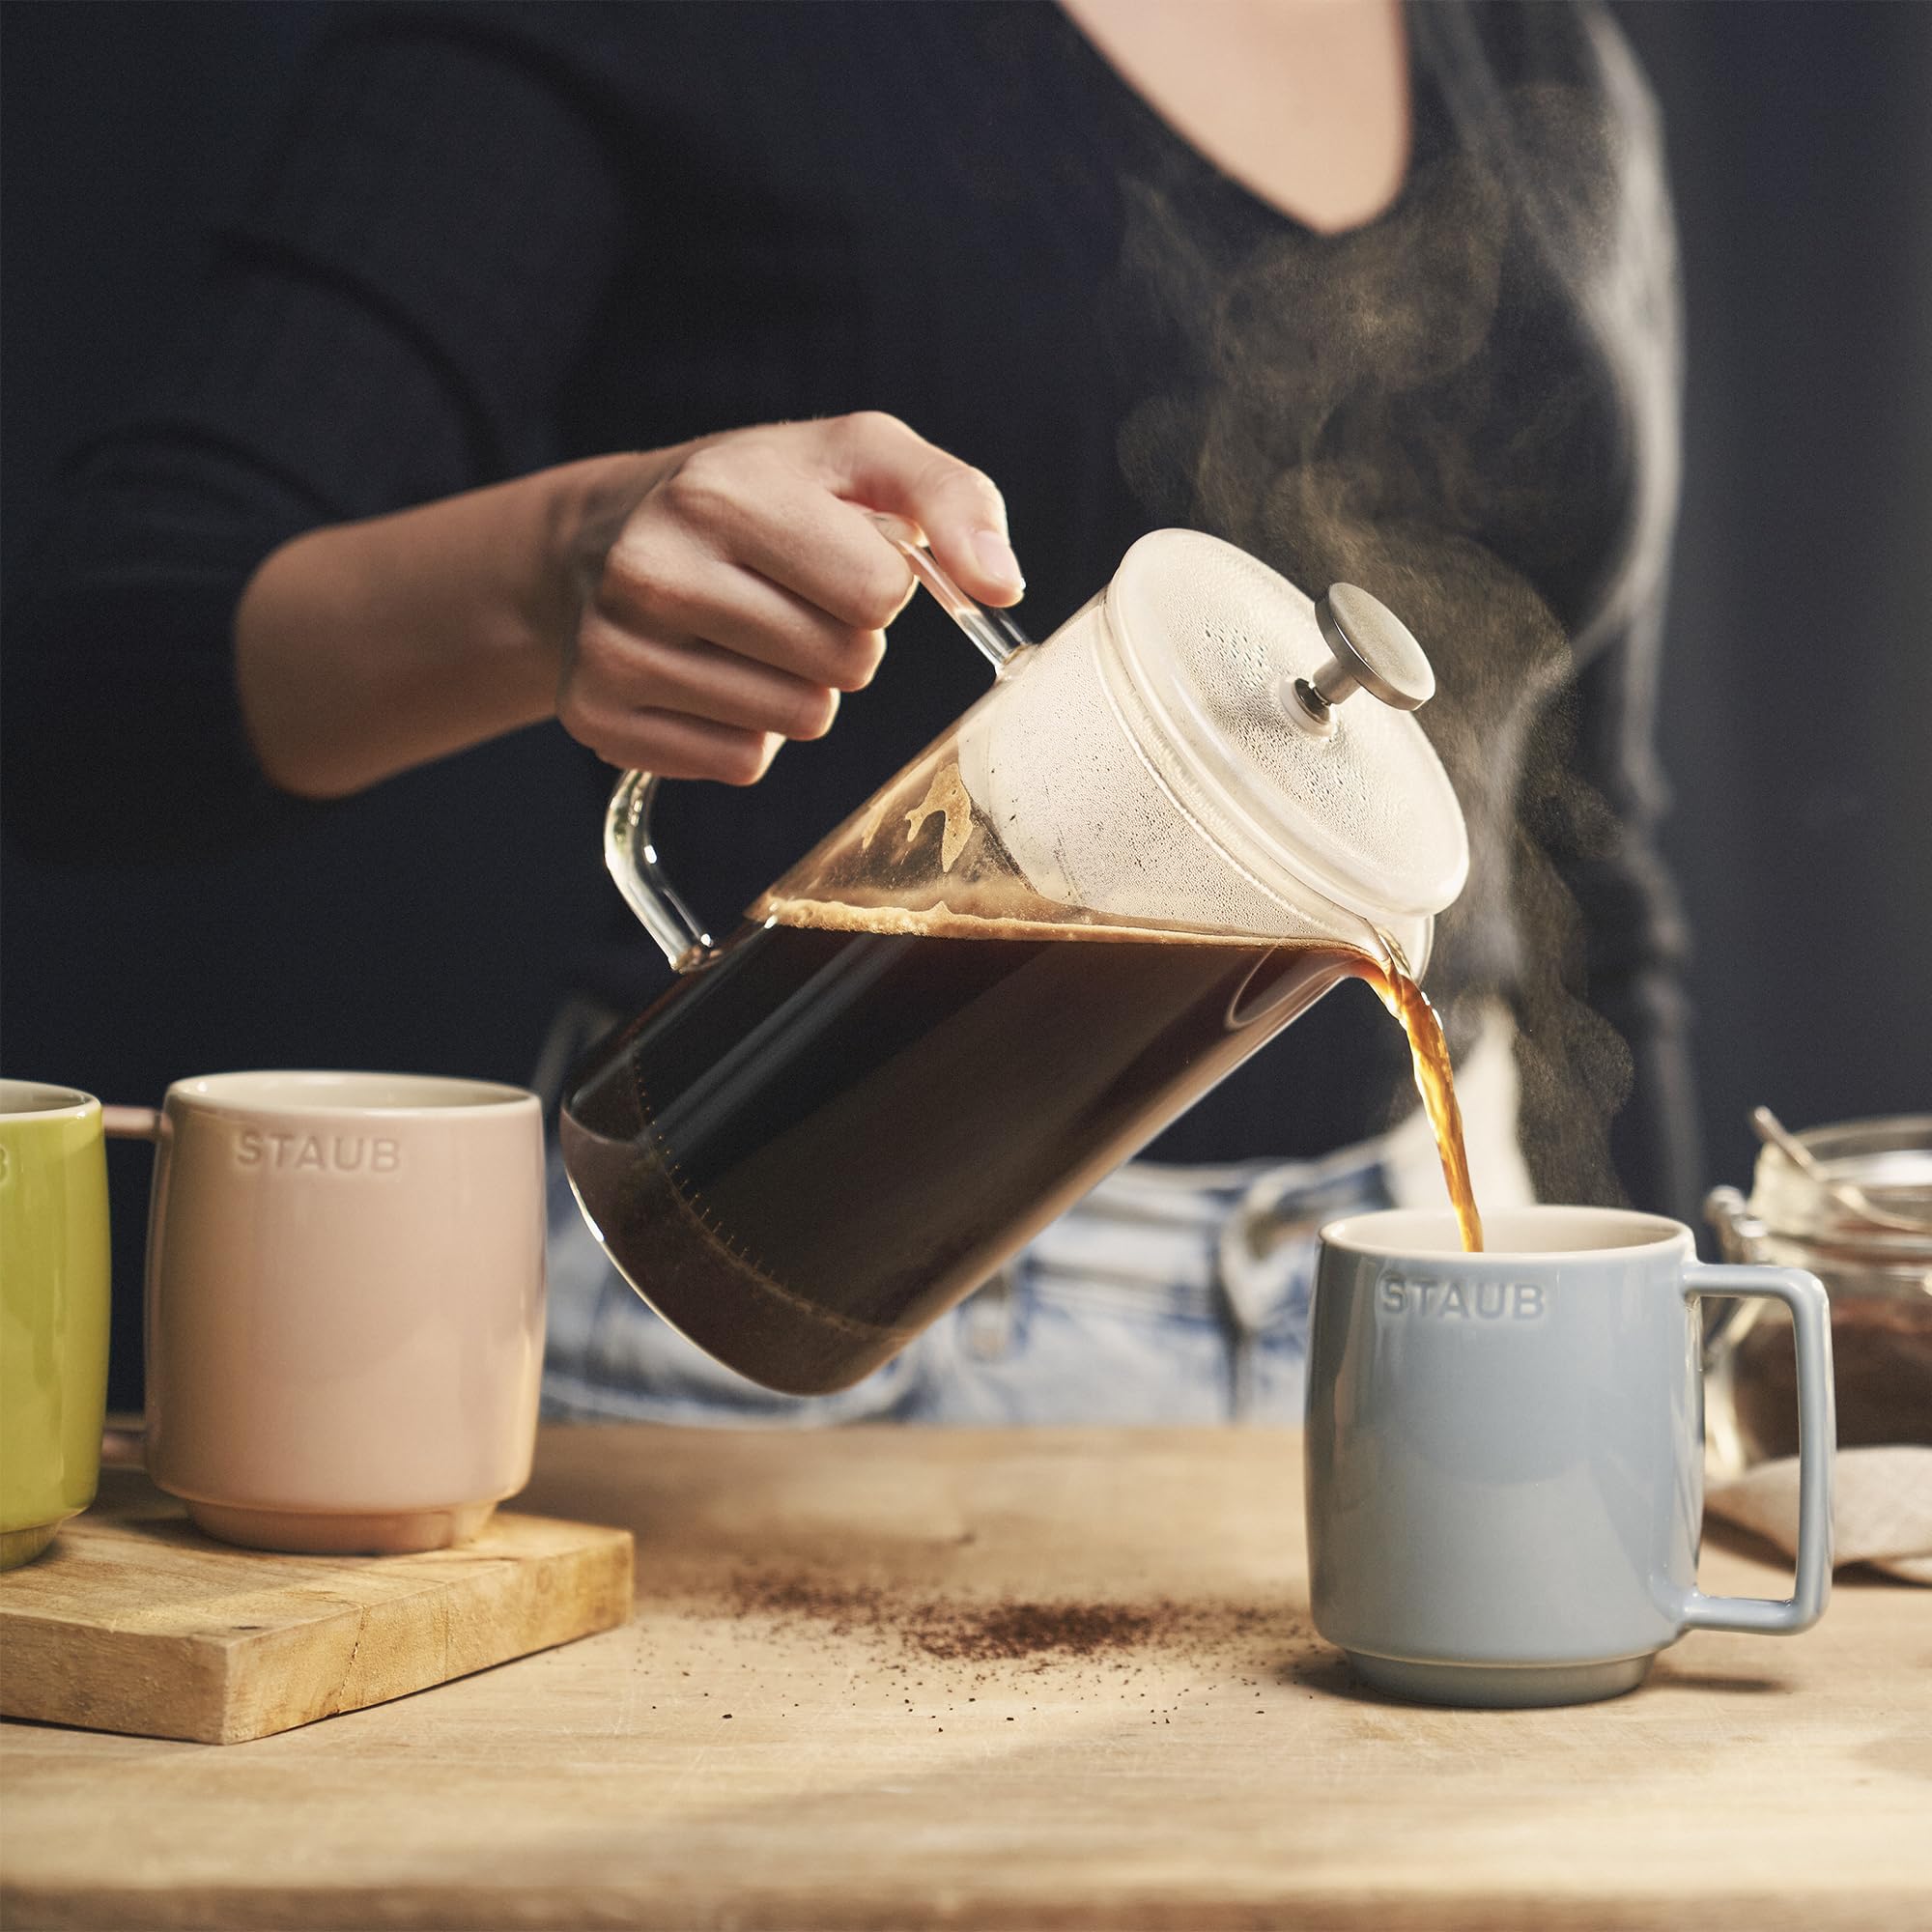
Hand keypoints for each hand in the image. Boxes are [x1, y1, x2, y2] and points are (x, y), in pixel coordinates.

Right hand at [556, 413, 1023, 782]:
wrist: (604, 534)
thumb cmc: (759, 496)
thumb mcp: (859, 458)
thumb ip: (953, 501)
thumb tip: (1003, 586)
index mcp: (721, 492)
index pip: (876, 593)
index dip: (879, 583)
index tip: (837, 556)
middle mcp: (653, 569)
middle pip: (843, 664)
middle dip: (841, 639)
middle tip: (788, 599)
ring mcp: (617, 648)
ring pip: (797, 723)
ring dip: (799, 690)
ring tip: (748, 635)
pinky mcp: (600, 715)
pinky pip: (740, 764)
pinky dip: (745, 732)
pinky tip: (707, 674)